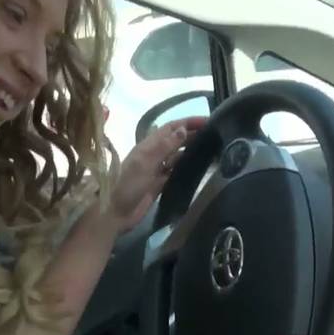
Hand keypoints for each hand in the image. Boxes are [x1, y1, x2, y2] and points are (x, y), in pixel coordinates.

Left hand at [107, 116, 207, 231]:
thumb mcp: (145, 163)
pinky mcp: (160, 183)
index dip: (187, 122)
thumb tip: (183, 129)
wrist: (117, 213)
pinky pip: (176, 171)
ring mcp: (156, 169)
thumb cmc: (128, 185)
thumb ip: (163, 146)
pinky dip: (187, 167)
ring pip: (177, 155)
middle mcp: (153, 154)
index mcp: (147, 146)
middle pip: (175, 140)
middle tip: (216, 134)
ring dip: (192, 150)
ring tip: (213, 148)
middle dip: (193, 134)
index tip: (208, 120)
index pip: (170, 128)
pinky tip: (200, 167)